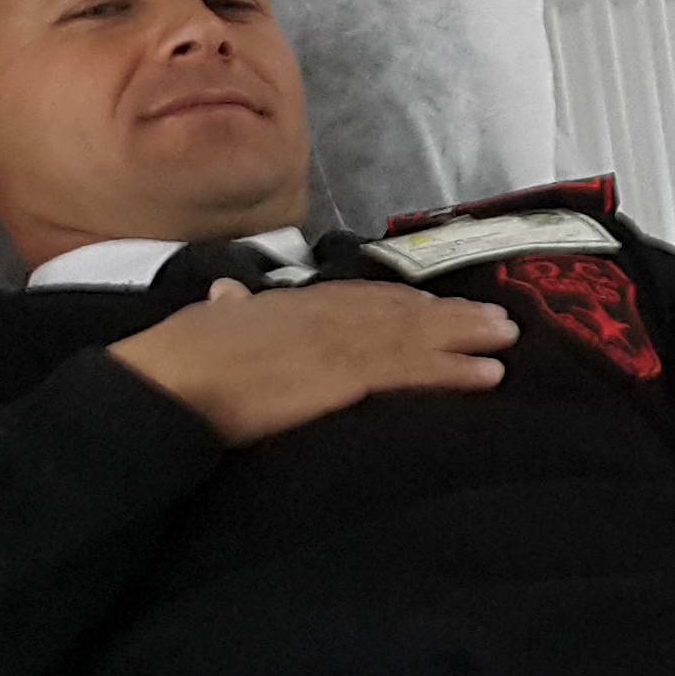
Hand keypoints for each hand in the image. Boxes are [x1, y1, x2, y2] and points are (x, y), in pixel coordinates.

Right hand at [108, 279, 515, 443]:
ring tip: (507, 339)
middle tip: (498, 319)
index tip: (437, 303)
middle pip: (401, 311)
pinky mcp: (348, 375)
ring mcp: (341, 342)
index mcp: (292, 303)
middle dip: (451, 315)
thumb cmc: (178, 357)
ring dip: (467, 337)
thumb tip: (231, 294)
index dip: (404, 301)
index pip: (360, 298)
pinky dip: (455, 370)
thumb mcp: (209, 320)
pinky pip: (413, 371)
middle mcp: (325, 314)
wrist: (167, 381)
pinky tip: (488, 374)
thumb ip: (231, 308)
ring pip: (418, 336)